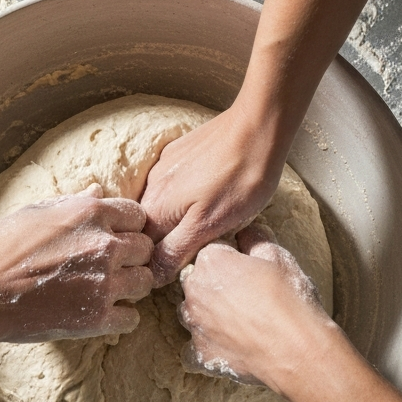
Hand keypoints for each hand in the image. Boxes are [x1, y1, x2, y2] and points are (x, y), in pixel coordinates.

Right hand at [0, 184, 153, 344]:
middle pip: (146, 249)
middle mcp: (105, 245)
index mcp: (90, 213)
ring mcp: (103, 283)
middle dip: (132, 258)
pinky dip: (121, 318)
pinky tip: (102, 314)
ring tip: (106, 291)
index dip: (127, 229)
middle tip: (110, 268)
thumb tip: (98, 190)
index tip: (113, 240)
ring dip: (130, 287)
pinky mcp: (96, 318)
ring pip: (145, 283)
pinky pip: (131, 318)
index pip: (138, 216)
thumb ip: (74, 203)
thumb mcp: (35, 212)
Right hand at [140, 104, 290, 286]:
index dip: (159, 263)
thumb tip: (152, 274)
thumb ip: (176, 250)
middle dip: (168, 240)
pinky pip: (173, 182)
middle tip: (201, 242)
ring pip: (162, 203)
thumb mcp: (209, 226)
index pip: (143, 248)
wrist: (258, 127)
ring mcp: (163, 166)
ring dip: (176, 216)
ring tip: (207, 218)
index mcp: (156, 209)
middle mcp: (151, 187)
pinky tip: (208, 193)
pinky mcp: (179, 151)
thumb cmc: (240, 180)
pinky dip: (185, 194)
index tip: (183, 267)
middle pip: (150, 226)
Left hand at [177, 223, 327, 388]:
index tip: (249, 270)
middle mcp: (194, 291)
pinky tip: (233, 343)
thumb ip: (256, 238)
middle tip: (249, 295)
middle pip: (199, 281)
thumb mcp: (279, 256)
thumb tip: (247, 232)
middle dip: (217, 285)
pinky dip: (212, 343)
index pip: (212, 251)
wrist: (296, 351)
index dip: (233, 259)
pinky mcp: (200, 353)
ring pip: (195, 312)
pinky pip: (199, 344)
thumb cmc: (290, 300)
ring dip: (211, 313)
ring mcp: (195, 325)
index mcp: (210, 262)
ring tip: (243, 320)